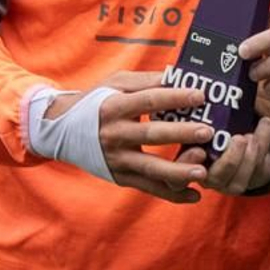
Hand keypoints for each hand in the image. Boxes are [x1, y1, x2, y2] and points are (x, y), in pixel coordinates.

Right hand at [86, 71, 214, 203]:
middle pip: (151, 135)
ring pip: (150, 168)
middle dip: (181, 133)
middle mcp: (114, 134)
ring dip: (178, 171)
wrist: (62, 131)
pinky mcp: (120, 177)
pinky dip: (172, 194)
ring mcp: (117, 159)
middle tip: (207, 131)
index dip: (175, 97)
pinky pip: (149, 187)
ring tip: (203, 171)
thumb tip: (179, 75)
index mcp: (114, 106)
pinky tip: (195, 195)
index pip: (148, 100)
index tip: (201, 95)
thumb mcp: (115, 83)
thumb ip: (146, 80)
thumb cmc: (97, 101)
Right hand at [180, 117, 269, 195]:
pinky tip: (265, 123)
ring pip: (238, 181)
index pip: (178, 174)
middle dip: (230, 160)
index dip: (187, 164)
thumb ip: (191, 111)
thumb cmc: (211, 123)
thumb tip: (185, 85)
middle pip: (215, 178)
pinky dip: (263, 143)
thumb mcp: (198, 116)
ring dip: (249, 155)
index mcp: (185, 163)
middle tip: (239, 139)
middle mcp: (204, 177)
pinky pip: (257, 170)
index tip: (199, 150)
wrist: (237, 137)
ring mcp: (225, 184)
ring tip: (252, 134)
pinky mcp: (246, 182)